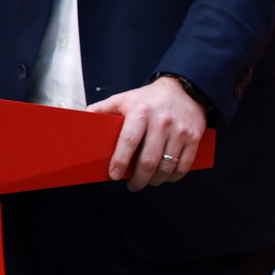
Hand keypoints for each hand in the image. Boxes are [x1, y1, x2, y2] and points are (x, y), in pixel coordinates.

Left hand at [89, 75, 205, 191]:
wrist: (185, 88)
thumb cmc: (148, 98)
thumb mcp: (124, 98)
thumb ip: (102, 109)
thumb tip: (80, 120)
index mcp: (141, 112)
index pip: (129, 141)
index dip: (120, 162)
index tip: (114, 176)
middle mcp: (162, 121)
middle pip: (149, 160)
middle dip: (138, 179)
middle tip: (132, 185)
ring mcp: (180, 130)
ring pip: (167, 166)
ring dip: (155, 181)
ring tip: (148, 181)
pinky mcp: (194, 137)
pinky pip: (184, 165)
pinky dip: (174, 177)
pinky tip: (165, 177)